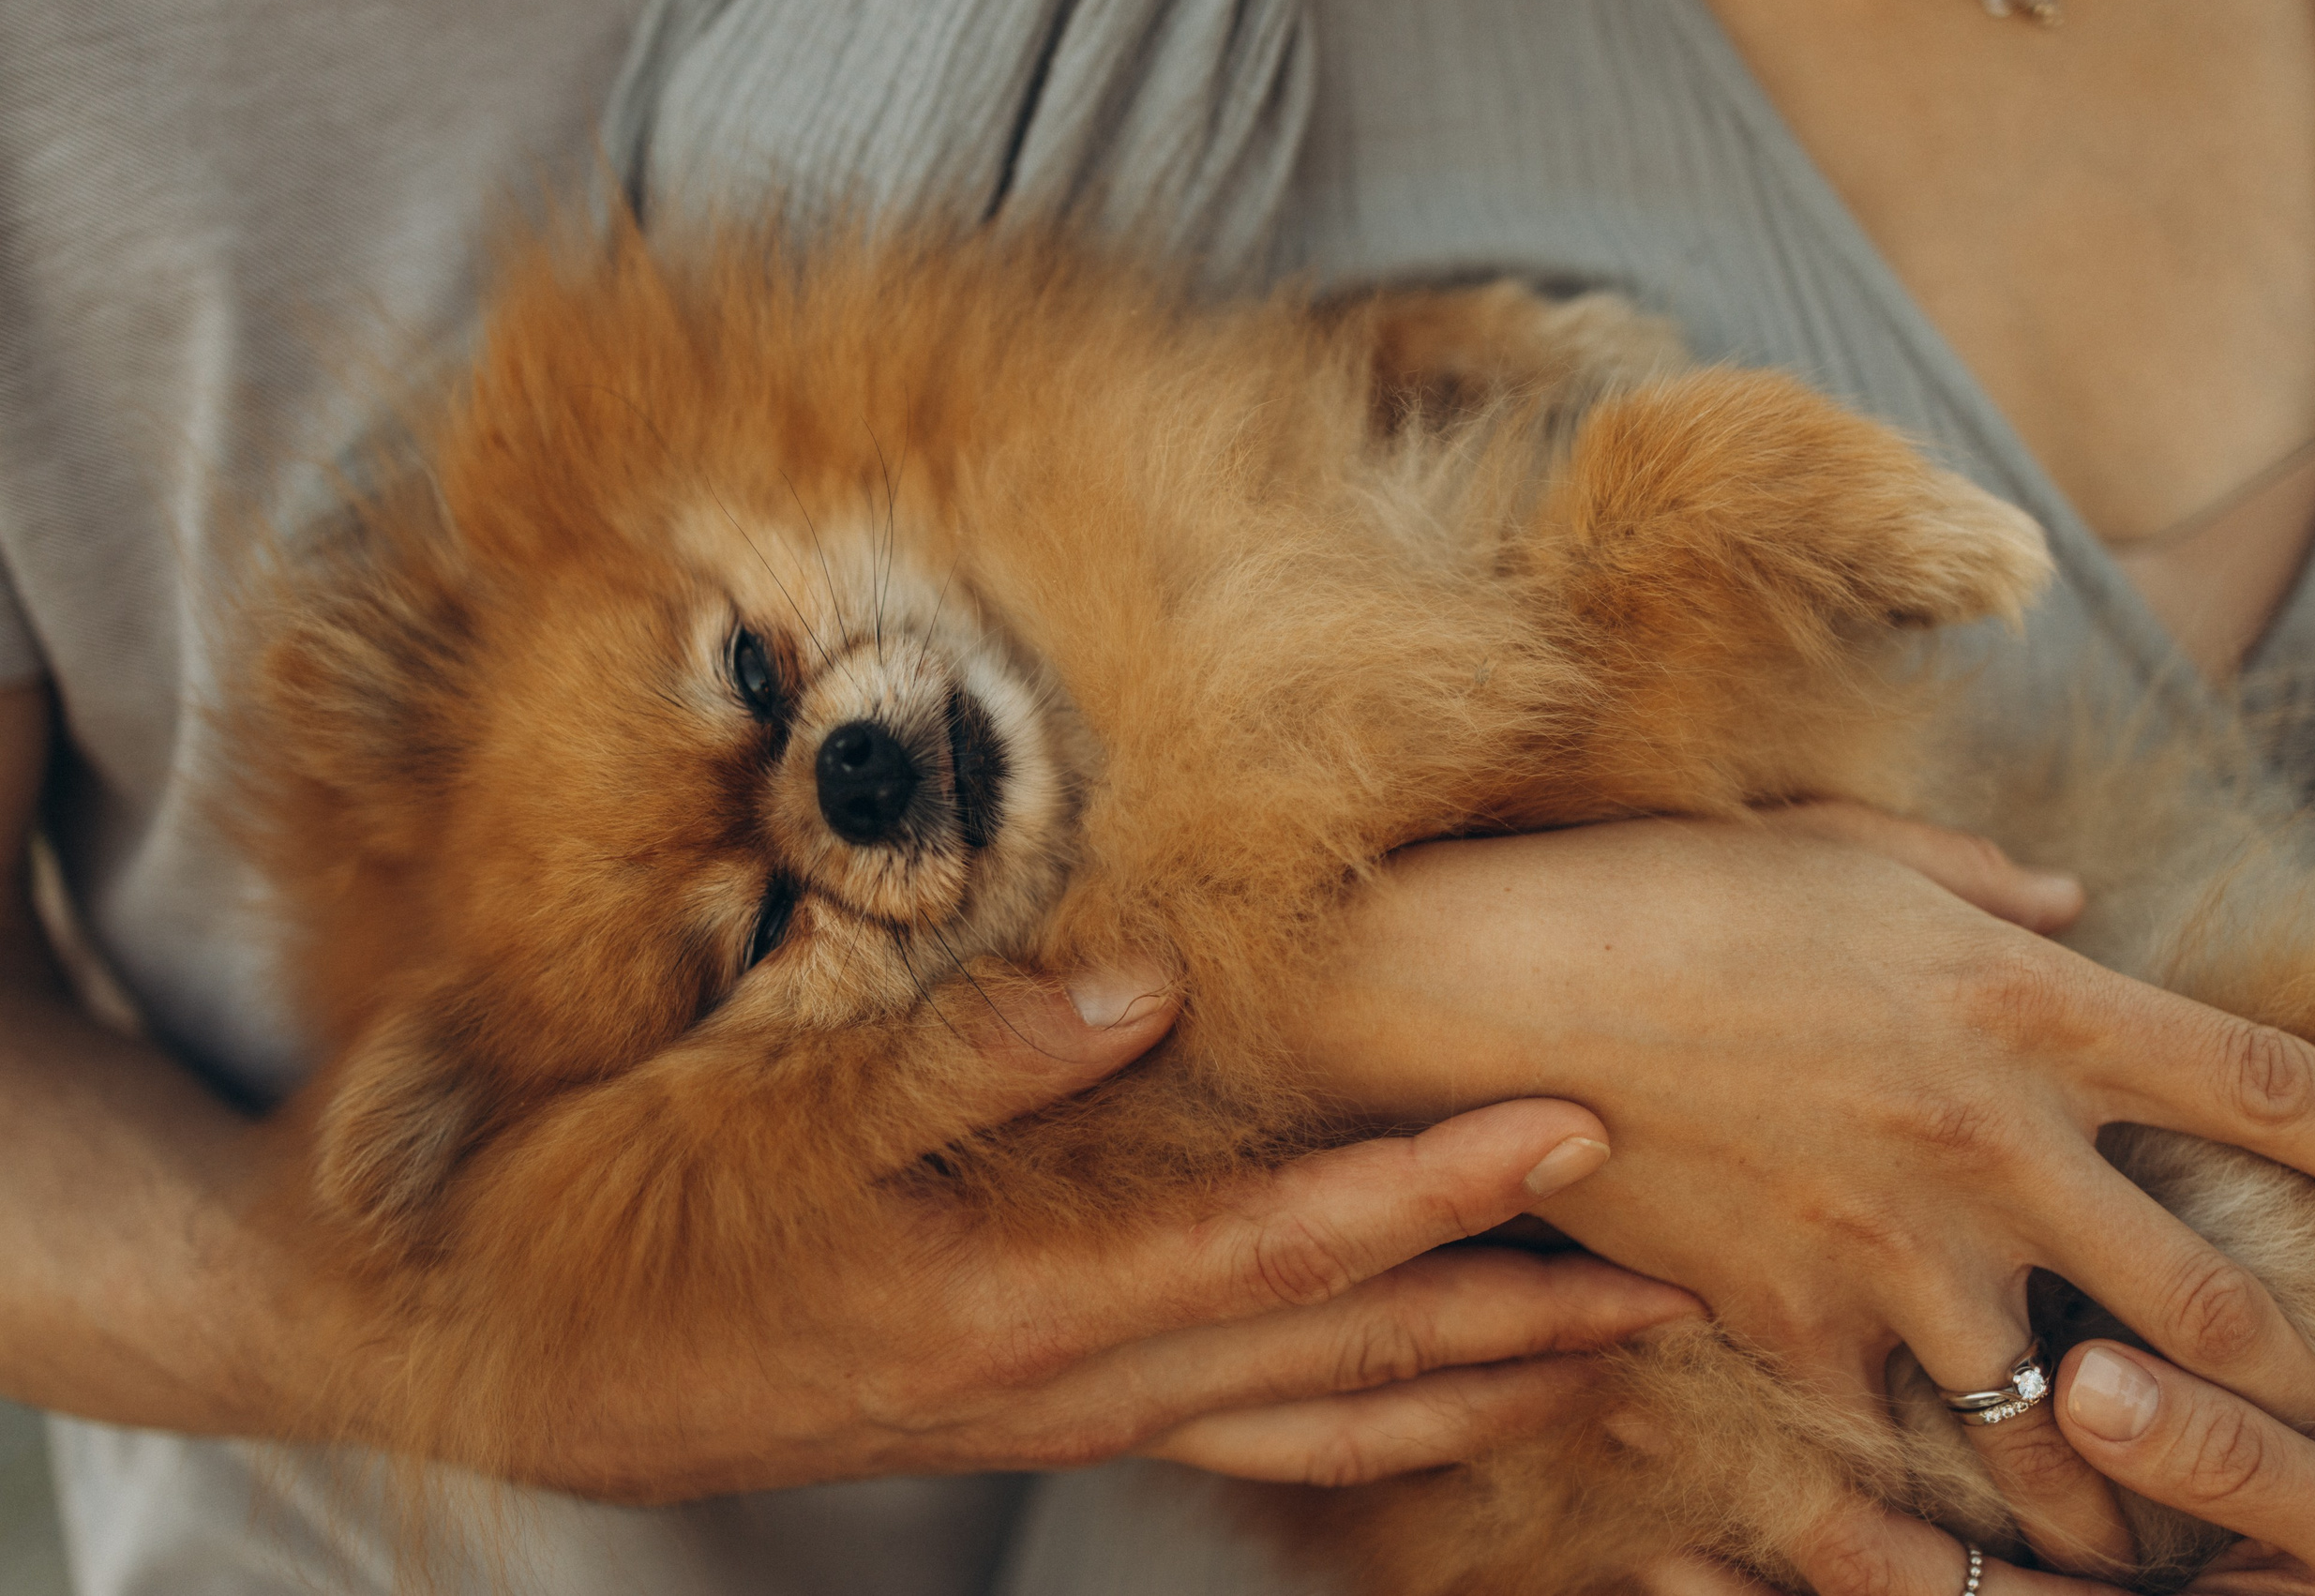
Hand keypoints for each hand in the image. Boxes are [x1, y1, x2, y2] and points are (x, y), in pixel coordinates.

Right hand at [0, 682, 1697, 1501]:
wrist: (528, 1367)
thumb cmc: (639, 1233)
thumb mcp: (766, 1127)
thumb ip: (961, 1055)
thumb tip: (1147, 985)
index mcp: (1023, 1298)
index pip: (1287, 1248)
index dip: (1440, 1193)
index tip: (1580, 1132)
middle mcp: (1072, 1380)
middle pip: (1342, 1365)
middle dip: (1514, 1329)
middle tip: (1676, 1297)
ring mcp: (1062, 1416)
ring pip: (1310, 1427)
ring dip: (1466, 1398)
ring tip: (1599, 1365)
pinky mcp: (1035, 1416)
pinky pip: (1238, 1439)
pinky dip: (1354, 1429)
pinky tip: (1410, 1411)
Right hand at [1288, 805, 2314, 1571]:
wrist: (1486, 983)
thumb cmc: (1660, 888)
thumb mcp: (1841, 851)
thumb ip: (1983, 887)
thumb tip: (2074, 907)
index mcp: (2026, 1002)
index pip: (2275, 1088)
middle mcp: (1995, 1140)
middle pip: (2214, 1306)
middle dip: (2291, 1390)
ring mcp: (1896, 1251)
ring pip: (2068, 1425)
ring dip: (2117, 1481)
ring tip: (2135, 1526)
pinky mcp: (1790, 1326)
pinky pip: (1895, 1431)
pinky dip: (1922, 1470)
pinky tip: (1926, 1491)